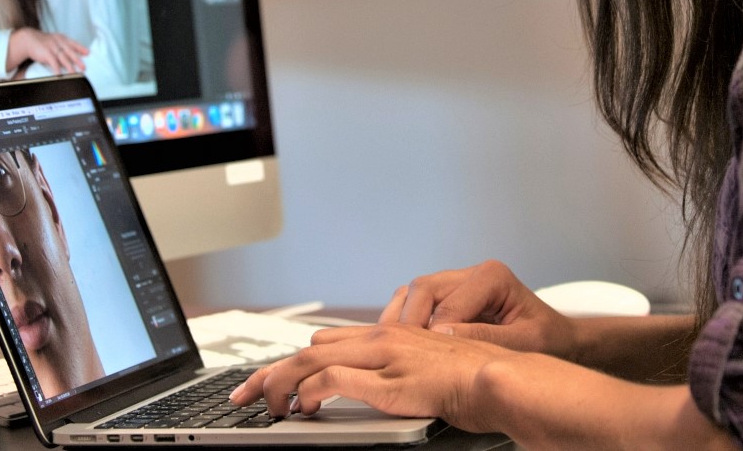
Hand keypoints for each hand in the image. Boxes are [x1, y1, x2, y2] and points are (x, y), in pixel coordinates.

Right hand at [9, 27, 88, 74]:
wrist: (27, 39)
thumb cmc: (42, 42)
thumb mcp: (54, 40)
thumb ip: (62, 46)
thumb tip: (71, 56)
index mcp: (61, 38)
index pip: (73, 43)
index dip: (81, 48)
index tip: (88, 53)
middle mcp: (58, 42)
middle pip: (70, 52)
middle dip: (77, 60)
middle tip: (83, 67)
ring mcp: (52, 47)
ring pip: (63, 58)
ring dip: (69, 67)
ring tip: (74, 74)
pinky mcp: (45, 53)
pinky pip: (53, 62)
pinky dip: (57, 69)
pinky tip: (59, 75)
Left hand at [228, 323, 522, 432]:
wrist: (497, 378)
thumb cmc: (469, 377)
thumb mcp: (424, 366)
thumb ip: (396, 368)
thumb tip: (367, 382)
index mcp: (386, 335)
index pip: (324, 343)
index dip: (292, 362)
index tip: (270, 381)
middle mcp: (378, 340)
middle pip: (307, 350)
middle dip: (270, 373)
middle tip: (244, 395)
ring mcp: (381, 359)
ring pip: (312, 362)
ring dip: (282, 383)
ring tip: (264, 405)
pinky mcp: (387, 382)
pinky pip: (335, 382)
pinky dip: (311, 393)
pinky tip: (303, 407)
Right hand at [380, 260, 575, 358]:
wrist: (562, 341)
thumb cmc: (550, 341)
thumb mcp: (524, 342)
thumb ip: (484, 338)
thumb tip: (441, 336)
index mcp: (493, 277)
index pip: (447, 303)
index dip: (432, 333)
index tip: (425, 360)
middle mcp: (474, 273)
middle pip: (424, 288)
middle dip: (410, 322)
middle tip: (404, 354)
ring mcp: (462, 281)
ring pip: (418, 292)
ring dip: (407, 319)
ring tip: (404, 350)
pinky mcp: (454, 294)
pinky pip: (422, 299)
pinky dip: (411, 317)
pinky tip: (410, 341)